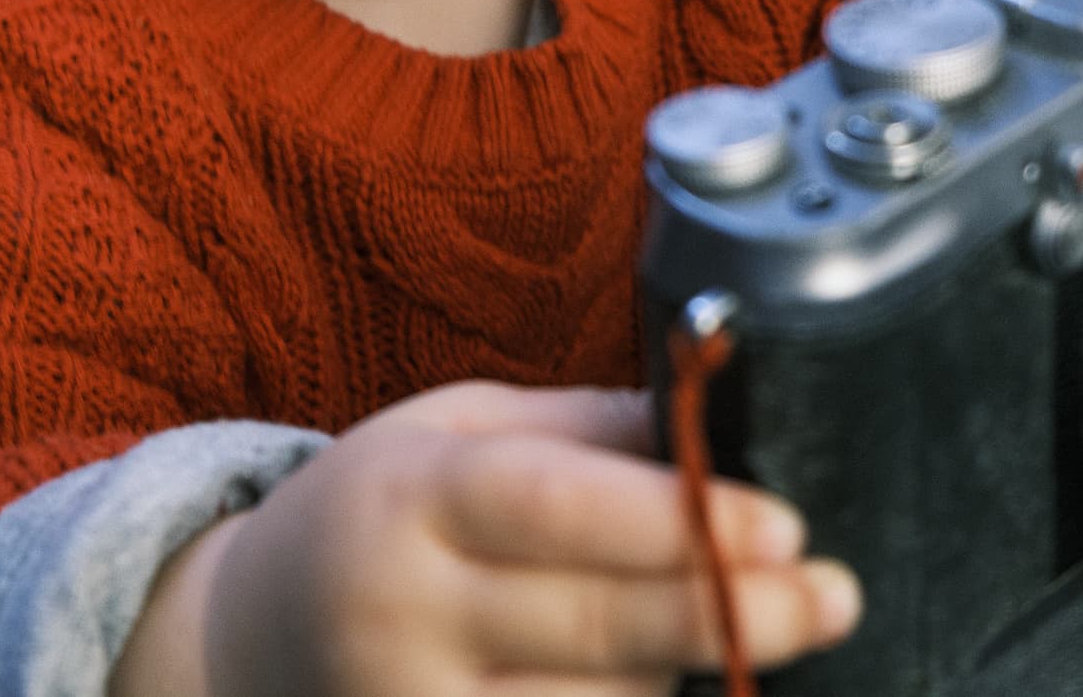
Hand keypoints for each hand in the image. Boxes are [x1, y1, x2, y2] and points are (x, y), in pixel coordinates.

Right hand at [194, 382, 859, 696]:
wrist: (249, 639)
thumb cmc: (382, 511)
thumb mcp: (457, 429)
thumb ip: (584, 427)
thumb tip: (710, 412)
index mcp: (413, 495)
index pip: (555, 507)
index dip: (675, 521)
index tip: (784, 524)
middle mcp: (406, 615)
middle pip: (593, 624)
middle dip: (730, 611)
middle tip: (833, 595)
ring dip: (683, 672)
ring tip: (728, 625)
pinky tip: (675, 685)